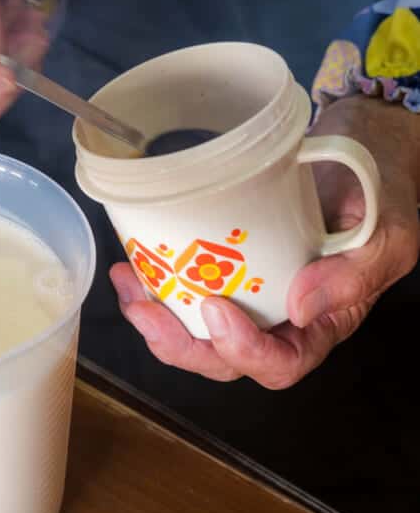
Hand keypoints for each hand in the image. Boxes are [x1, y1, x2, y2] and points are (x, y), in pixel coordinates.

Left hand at [110, 96, 419, 387]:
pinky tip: (133, 262)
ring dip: (155, 316)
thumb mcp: (386, 234)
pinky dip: (157, 281)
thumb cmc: (380, 193)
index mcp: (322, 323)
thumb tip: (299, 307)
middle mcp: (280, 317)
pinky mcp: (227, 262)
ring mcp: (250, 291)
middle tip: (143, 308)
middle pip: (224, 358)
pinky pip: (187, 287)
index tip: (216, 310)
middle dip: (177, 342)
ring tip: (126, 282)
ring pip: (196, 329)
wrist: (362, 149)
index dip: (243, 351)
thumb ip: (352, 275)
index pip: (280, 363)